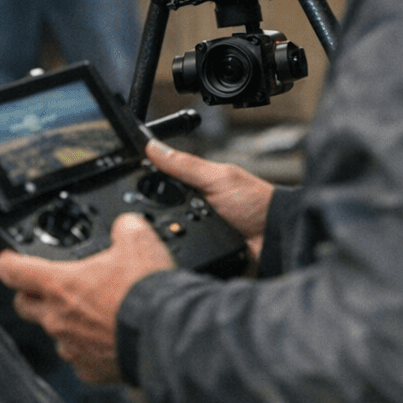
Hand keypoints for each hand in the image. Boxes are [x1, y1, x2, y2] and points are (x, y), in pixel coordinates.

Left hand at [0, 214, 174, 383]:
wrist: (166, 335)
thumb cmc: (146, 290)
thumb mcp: (137, 240)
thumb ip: (123, 227)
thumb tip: (125, 225)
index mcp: (58, 284)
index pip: (11, 270)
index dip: (7, 262)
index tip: (9, 261)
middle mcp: (56, 318)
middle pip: (23, 305)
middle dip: (30, 294)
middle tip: (50, 286)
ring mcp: (71, 347)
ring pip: (54, 332)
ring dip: (65, 322)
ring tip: (91, 312)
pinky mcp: (89, 370)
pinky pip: (80, 357)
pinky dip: (89, 347)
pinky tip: (109, 336)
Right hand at [144, 139, 274, 260]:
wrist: (276, 238)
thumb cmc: (256, 202)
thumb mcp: (216, 178)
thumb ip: (185, 165)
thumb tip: (153, 146)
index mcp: (195, 188)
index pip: (161, 184)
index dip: (144, 184)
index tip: (126, 183)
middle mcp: (194, 211)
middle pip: (159, 212)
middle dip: (152, 214)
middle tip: (143, 214)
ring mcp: (197, 235)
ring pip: (167, 236)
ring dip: (164, 237)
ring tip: (158, 235)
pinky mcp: (202, 255)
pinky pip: (181, 255)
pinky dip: (176, 253)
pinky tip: (171, 251)